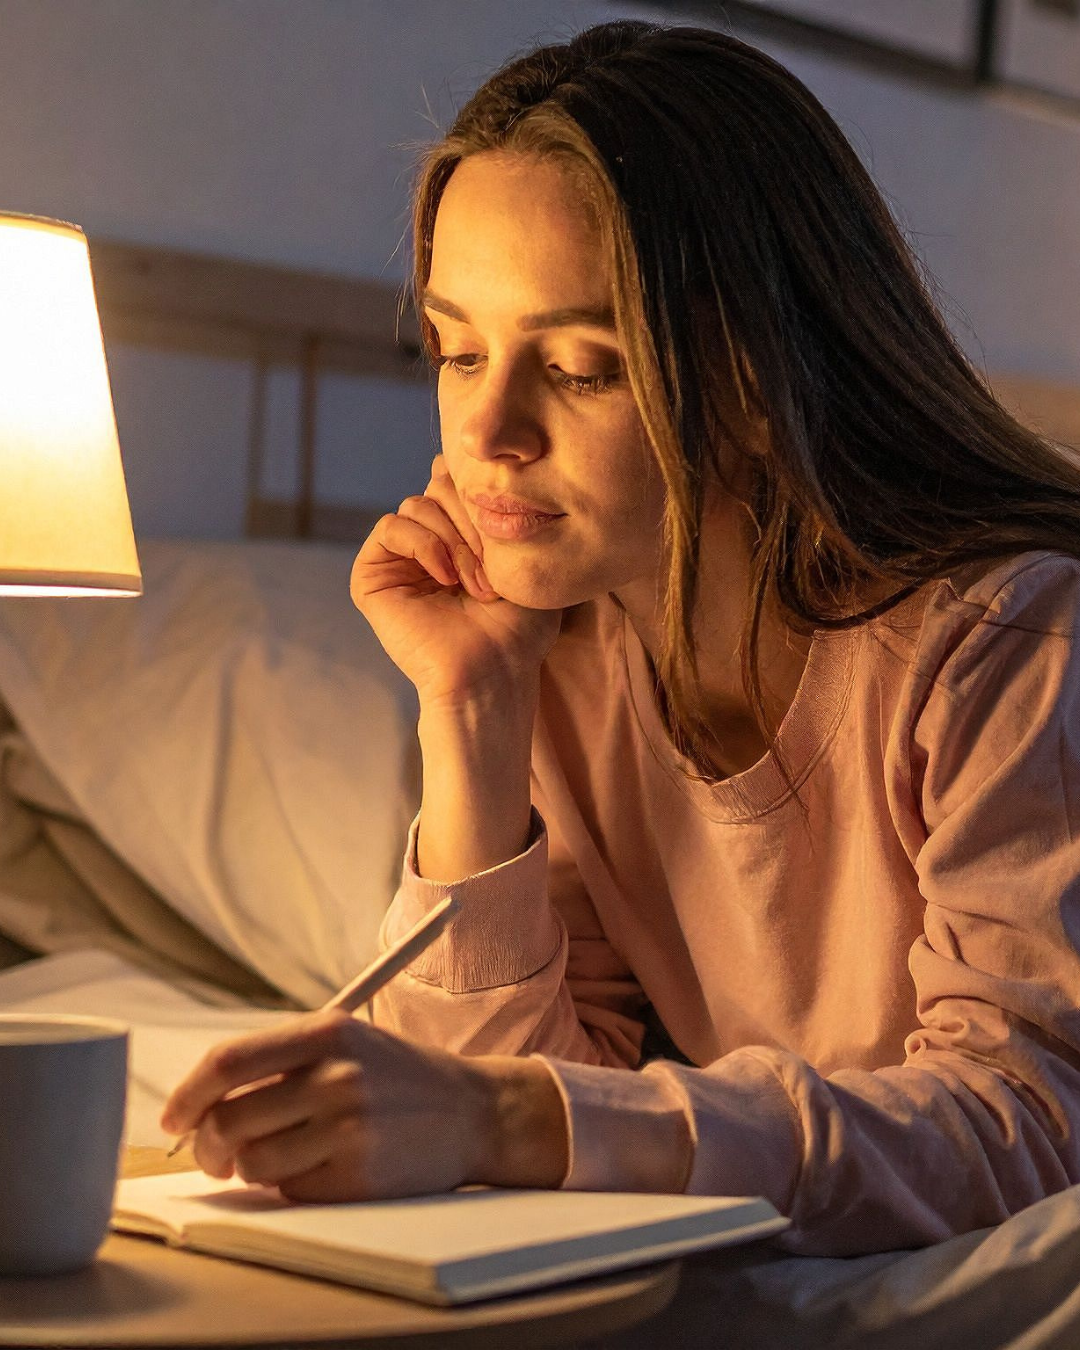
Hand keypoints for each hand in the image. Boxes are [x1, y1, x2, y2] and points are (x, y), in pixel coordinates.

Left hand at [159, 1010, 494, 1201]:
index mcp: (325, 1033)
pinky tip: (319, 1166)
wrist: (471, 1110)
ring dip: (249, 1167)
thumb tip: (198, 1106)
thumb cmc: (394, 1075)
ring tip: (275, 1156)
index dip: (187, 1095)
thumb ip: (277, 1060)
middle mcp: (335, 1077)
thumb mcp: (344, 1042)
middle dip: (206, 1146)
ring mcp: (348, 1128)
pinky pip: (289, 1189)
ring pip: (252, 1162)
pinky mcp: (359, 1175)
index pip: (226, 1063)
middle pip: (229, 1120)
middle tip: (212, 1154)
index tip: (173, 1119)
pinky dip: (290, 1183)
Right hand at [350, 454, 562, 707]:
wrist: (495, 671)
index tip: (509, 531)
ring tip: (475, 583)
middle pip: (439, 487)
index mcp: (456, 538)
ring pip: (417, 504)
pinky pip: (391, 526)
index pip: (456, 483)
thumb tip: (440, 460)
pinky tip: (445, 578)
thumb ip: (488, 507)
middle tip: (494, 566)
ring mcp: (397, 561)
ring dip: (454, 540)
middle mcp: (424, 545)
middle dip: (472, 520)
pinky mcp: (372, 577)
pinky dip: (423, 544)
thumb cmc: (519, 626)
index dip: (481, 498)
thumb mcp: (517, 555)